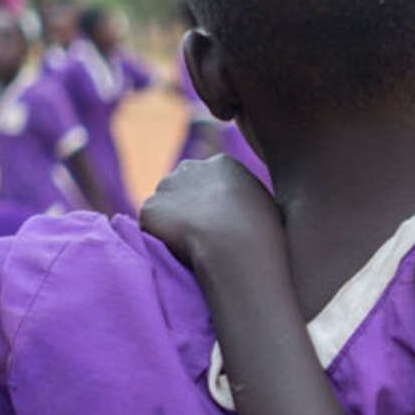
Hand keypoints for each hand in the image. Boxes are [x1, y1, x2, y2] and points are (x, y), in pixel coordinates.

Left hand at [140, 155, 281, 270]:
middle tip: (203, 234)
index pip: (209, 180)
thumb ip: (248, 200)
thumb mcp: (265, 207)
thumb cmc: (262, 232)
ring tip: (194, 245)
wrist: (236, 245)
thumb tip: (248, 211)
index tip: (221, 223)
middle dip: (187, 207)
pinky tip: (181, 250)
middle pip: (181, 187)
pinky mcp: (149, 209)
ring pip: (164, 207)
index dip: (213, 204)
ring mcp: (166, 187)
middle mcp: (190, 167)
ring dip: (173, 223)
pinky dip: (162, 239)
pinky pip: (152, 226)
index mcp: (222, 164)